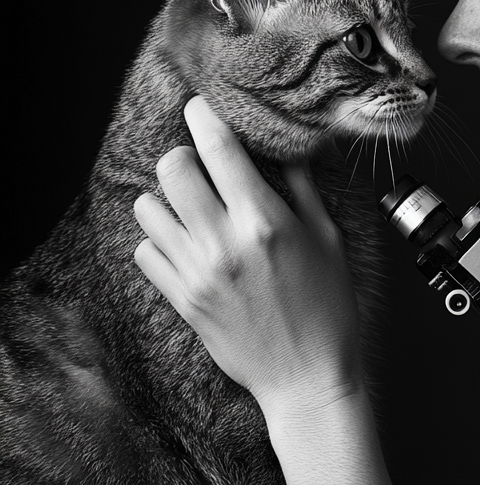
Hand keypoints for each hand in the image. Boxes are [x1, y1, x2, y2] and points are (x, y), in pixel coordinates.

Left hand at [134, 96, 361, 418]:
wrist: (306, 378)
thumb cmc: (329, 307)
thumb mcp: (329, 240)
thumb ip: (304, 189)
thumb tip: (291, 147)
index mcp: (265, 221)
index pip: (220, 150)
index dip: (204, 117)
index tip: (200, 107)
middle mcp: (224, 242)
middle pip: (172, 169)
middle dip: (183, 156)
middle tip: (201, 164)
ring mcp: (197, 273)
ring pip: (148, 209)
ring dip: (167, 198)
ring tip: (191, 205)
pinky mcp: (182, 300)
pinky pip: (145, 252)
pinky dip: (159, 239)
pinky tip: (186, 243)